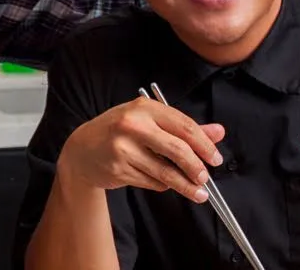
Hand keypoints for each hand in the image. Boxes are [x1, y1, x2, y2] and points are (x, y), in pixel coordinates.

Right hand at [56, 98, 224, 202]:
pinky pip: (152, 182)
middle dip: (197, 167)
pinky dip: (163, 186)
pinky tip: (164, 183)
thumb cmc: (118, 132)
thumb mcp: (149, 122)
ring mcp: (123, 147)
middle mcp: (132, 124)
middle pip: (178, 149)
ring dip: (186, 185)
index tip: (215, 158)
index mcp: (144, 108)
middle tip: (206, 177)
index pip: (184, 126)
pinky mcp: (118, 168)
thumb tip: (218, 132)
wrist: (81, 150)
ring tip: (198, 192)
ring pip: (166, 171)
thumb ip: (184, 127)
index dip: (205, 145)